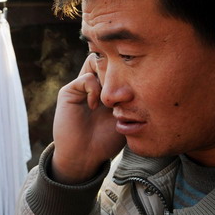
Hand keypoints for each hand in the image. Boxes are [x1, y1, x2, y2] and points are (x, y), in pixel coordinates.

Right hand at [51, 54, 125, 183]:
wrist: (84, 156)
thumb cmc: (106, 141)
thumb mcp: (126, 118)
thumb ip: (132, 98)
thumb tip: (145, 79)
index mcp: (108, 89)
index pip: (118, 65)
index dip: (128, 68)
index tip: (137, 83)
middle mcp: (94, 85)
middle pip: (107, 58)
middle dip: (118, 68)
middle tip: (124, 88)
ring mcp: (81, 87)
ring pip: (95, 62)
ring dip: (106, 76)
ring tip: (111, 94)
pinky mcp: (69, 92)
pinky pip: (86, 78)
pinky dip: (94, 89)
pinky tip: (95, 106)